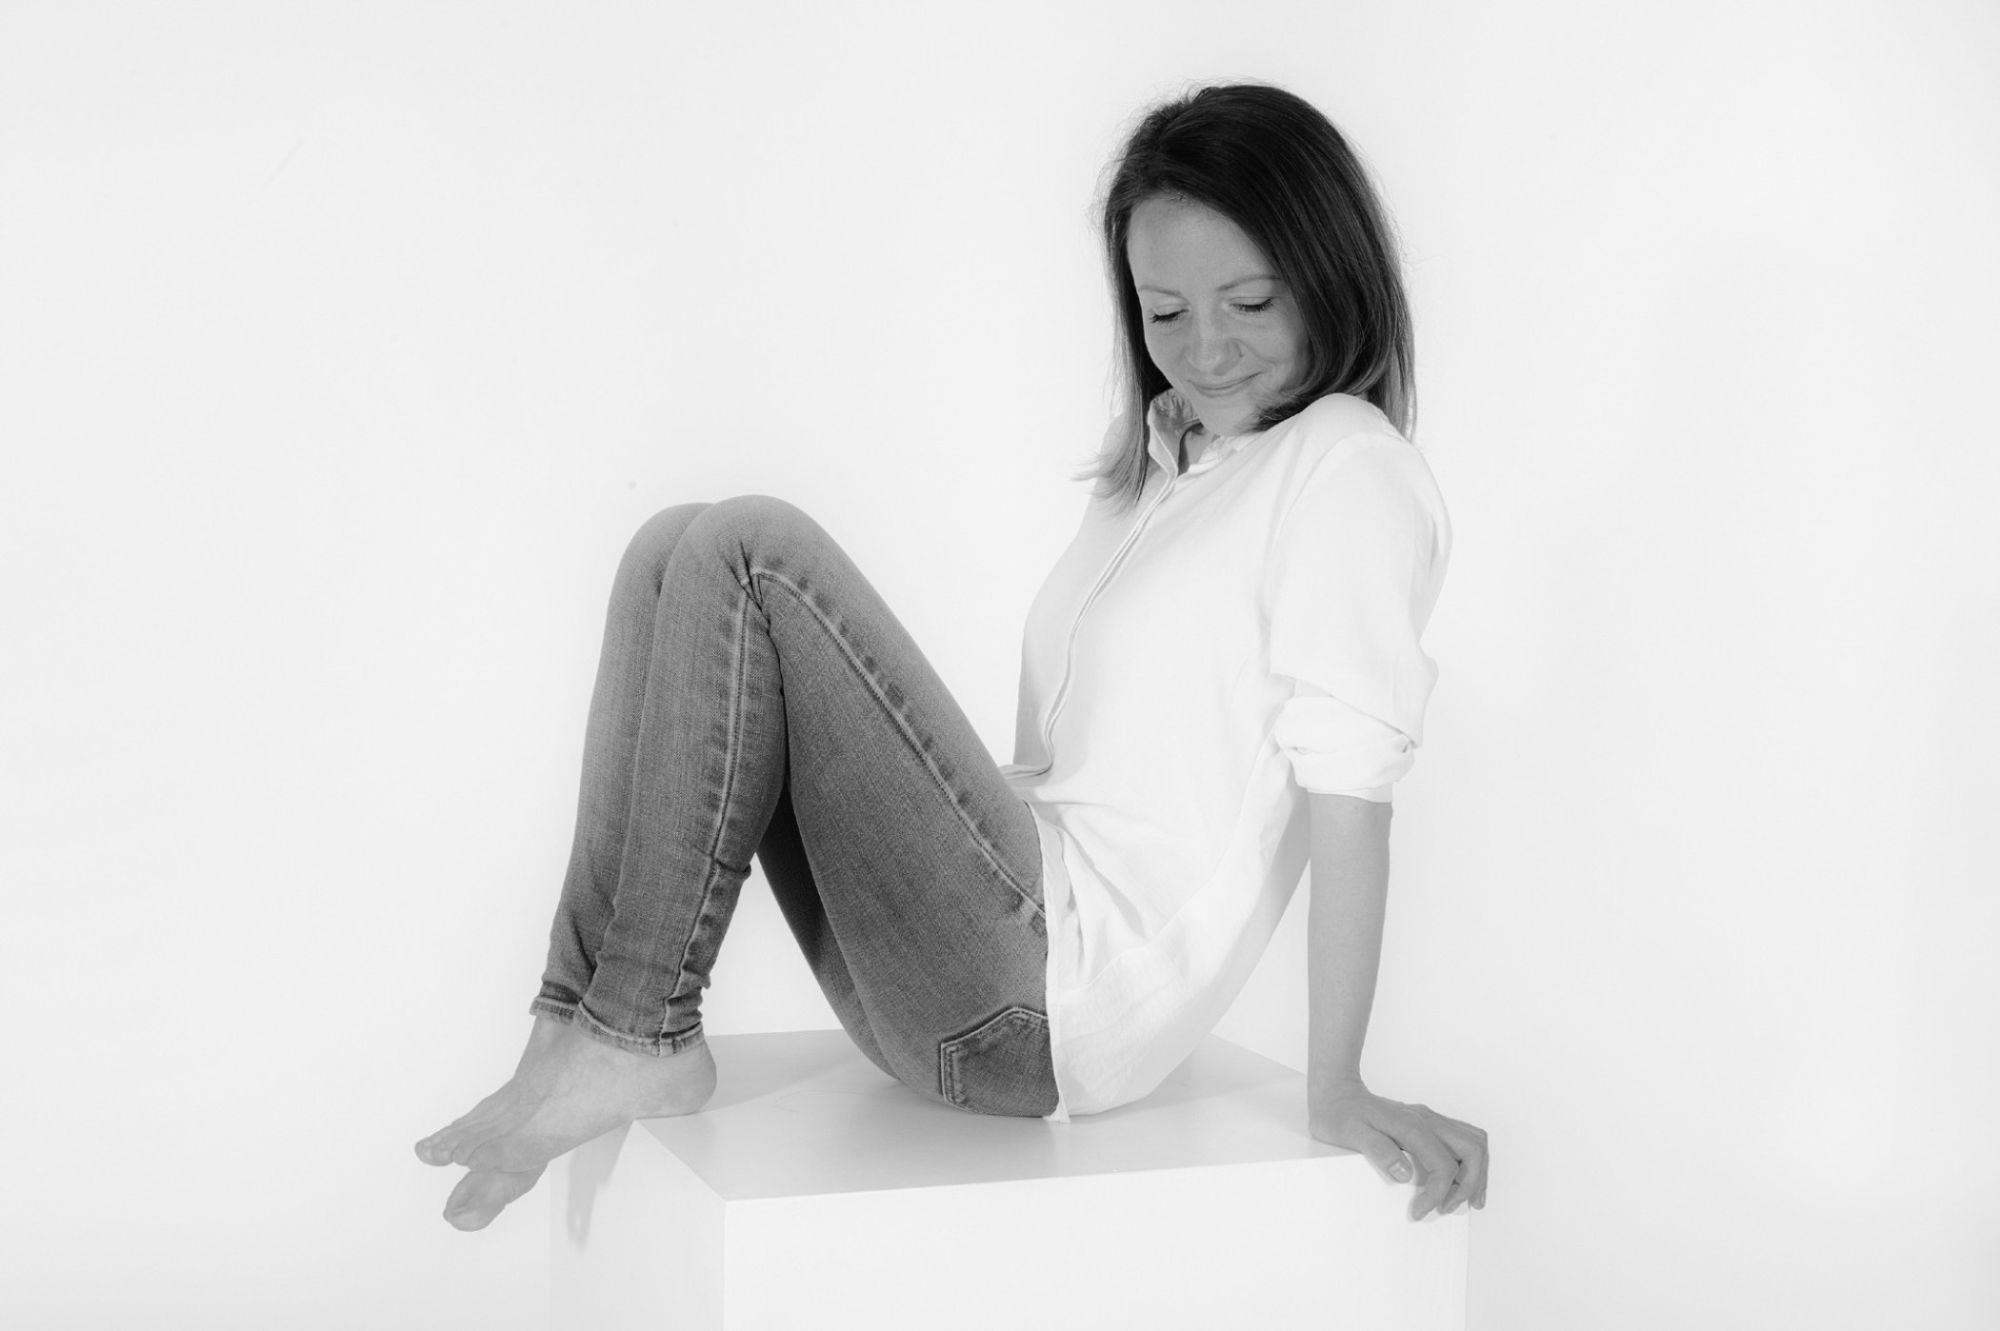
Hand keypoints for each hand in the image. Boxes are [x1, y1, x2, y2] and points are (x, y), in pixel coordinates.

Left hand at [1309, 1080, 1487, 1220]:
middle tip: (1451, 1207)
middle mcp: (1426, 1119)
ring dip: (1477, 1172)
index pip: (1442, 1164)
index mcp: (1410, 1125)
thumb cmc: (1339, 1114)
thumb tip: (1405, 1174)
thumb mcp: (1349, 1133)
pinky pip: (1463, 1139)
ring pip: (1474, 1142)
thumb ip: (1378, 1150)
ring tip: (1469, 1200)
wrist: (1335, 1092)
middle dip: (1470, 1184)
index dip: (1437, 1193)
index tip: (1420, 1211)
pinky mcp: (1428, 1123)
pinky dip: (1470, 1162)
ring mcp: (1429, 1119)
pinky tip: (1461, 1180)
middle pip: (1472, 1149)